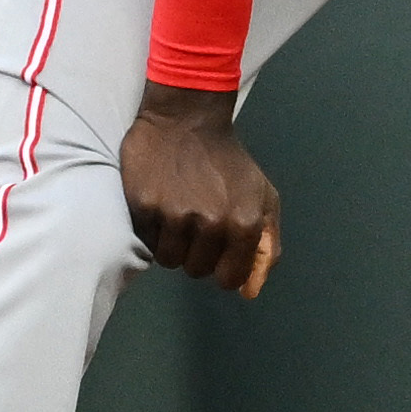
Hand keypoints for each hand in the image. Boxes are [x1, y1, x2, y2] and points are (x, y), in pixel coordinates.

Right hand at [122, 83, 281, 297]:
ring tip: (178, 211)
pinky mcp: (144, 207)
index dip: (223, 267)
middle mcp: (210, 223)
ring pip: (168, 260)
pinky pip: (146, 240)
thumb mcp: (263, 198)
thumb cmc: (228, 162)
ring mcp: (174, 215)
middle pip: (196, 271)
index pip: (229, 279)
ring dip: (173, 243)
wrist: (187, 119)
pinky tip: (161, 201)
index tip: (218, 247)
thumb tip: (250, 292)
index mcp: (244, 223)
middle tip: (197, 220)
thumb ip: (265, 246)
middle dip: (197, 252)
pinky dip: (152, 228)